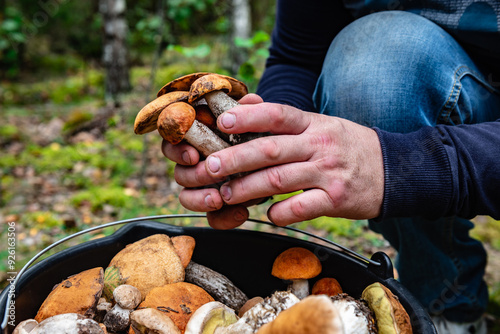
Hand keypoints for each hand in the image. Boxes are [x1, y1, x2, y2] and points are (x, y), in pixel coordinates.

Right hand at [161, 94, 263, 228]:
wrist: (279, 159)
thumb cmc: (261, 135)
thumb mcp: (260, 121)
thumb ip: (253, 111)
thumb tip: (251, 100)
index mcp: (198, 138)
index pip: (172, 141)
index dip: (177, 149)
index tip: (193, 154)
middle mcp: (197, 164)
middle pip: (179, 172)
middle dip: (193, 175)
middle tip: (210, 174)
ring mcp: (207, 188)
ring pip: (187, 197)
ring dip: (200, 200)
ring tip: (218, 199)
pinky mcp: (220, 207)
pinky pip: (213, 219)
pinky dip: (224, 219)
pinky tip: (241, 214)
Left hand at [167, 95, 384, 228]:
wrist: (394, 170)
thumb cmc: (347, 146)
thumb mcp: (321, 125)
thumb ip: (286, 120)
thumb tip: (246, 104)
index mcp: (313, 124)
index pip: (278, 114)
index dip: (249, 117)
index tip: (222, 122)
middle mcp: (319, 145)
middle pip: (271, 149)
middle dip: (236, 159)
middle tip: (211, 167)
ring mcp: (328, 173)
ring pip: (279, 180)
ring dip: (247, 189)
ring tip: (225, 195)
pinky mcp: (337, 200)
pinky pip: (302, 209)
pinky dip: (281, 213)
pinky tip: (267, 216)